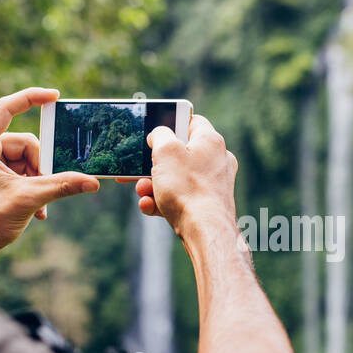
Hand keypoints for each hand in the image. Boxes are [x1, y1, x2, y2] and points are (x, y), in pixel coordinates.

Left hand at [0, 87, 97, 291]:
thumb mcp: (28, 199)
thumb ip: (61, 185)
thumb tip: (92, 182)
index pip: (7, 108)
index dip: (31, 98)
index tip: (54, 96)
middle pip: (26, 144)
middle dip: (41, 167)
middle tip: (45, 188)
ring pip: (27, 161)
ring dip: (39, 182)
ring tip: (39, 205)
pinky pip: (21, 173)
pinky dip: (32, 188)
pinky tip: (37, 209)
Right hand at [118, 114, 237, 242]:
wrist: (205, 231)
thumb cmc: (188, 189)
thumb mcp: (165, 151)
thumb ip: (159, 135)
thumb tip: (159, 134)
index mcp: (210, 141)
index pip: (191, 121)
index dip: (171, 123)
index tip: (155, 131)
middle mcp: (216, 160)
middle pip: (179, 155)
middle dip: (153, 165)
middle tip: (135, 171)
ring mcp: (214, 184)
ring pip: (177, 178)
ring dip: (154, 185)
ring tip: (142, 193)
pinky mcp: (208, 205)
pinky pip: (181, 198)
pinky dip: (163, 201)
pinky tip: (149, 207)